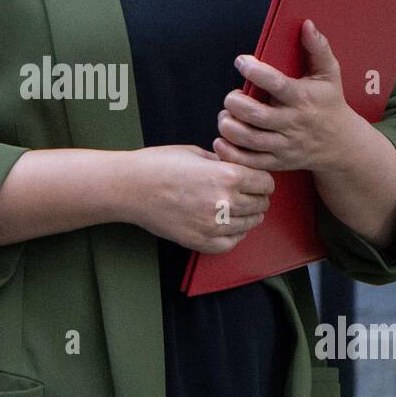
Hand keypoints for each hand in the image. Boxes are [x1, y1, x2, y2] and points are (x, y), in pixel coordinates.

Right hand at [121, 144, 275, 254]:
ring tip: (239, 210)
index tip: (257, 181)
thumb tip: (240, 169)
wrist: (130, 187)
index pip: (266, 183)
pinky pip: (230, 243)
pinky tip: (228, 226)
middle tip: (250, 195)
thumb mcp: (196, 153)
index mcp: (227, 175)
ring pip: (249, 225)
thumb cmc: (158, 165)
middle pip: (261, 205)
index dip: (263, 181)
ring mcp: (212, 225)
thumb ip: (223, 162)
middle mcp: (225, 202)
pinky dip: (234, 236)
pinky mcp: (199, 241)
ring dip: (248, 217)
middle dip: (258, 198)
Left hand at [214, 19, 357, 173]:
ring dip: (229, 127)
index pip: (277, 84)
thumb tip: (307, 24)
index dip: (255, 71)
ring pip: (249, 139)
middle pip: (256, 115)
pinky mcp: (277, 162)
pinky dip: (231, 153)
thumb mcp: (330, 73)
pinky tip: (222, 140)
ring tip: (225, 116)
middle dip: (235, 103)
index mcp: (303, 98)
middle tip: (231, 96)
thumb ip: (318, 48)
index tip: (241, 61)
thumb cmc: (330, 103)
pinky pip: (249, 162)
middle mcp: (292, 122)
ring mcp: (285, 144)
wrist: (342, 145)